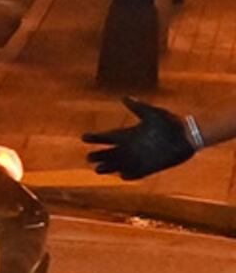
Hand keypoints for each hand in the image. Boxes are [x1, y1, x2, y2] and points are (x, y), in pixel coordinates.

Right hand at [85, 101, 202, 180]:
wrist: (187, 136)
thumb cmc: (170, 122)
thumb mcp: (153, 113)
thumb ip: (138, 107)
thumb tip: (125, 97)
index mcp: (128, 134)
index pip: (106, 137)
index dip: (95, 137)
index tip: (84, 137)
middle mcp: (130, 147)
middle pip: (108, 153)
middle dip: (98, 155)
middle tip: (89, 157)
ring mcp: (138, 159)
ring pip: (117, 165)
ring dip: (108, 168)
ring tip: (98, 170)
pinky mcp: (148, 168)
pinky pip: (135, 174)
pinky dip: (129, 175)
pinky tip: (123, 176)